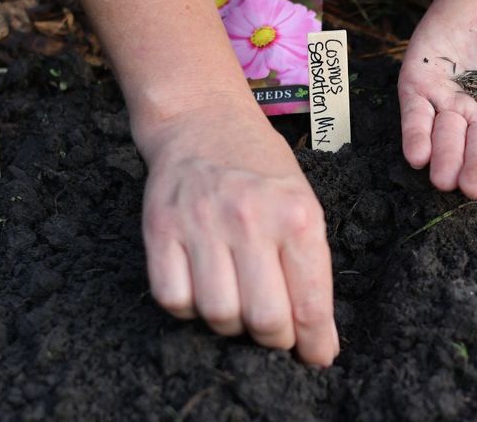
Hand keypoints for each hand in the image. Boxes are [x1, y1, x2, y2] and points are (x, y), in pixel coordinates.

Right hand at [134, 95, 338, 365]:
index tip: (316, 357)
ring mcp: (201, 224)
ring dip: (231, 323)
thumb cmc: (260, 166)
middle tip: (275, 331)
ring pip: (219, 315)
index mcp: (296, 215)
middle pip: (265, 320)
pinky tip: (202, 286)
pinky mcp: (160, 229)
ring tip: (238, 301)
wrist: (203, 119)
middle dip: (275, 339)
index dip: (315, 342)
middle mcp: (250, 220)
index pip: (311, 302)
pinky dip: (189, 307)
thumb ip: (309, 261)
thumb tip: (313, 330)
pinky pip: (173, 299)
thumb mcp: (303, 201)